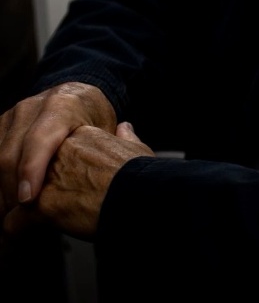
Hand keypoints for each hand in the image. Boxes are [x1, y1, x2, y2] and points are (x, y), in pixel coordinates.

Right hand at [0, 82, 116, 226]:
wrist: (78, 96)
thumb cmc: (93, 119)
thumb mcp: (103, 130)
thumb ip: (101, 154)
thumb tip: (104, 184)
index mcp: (64, 105)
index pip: (41, 138)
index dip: (32, 169)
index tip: (28, 200)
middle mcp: (34, 106)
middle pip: (12, 152)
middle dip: (12, 191)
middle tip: (18, 219)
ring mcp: (14, 114)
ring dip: (2, 189)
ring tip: (10, 214)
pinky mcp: (3, 123)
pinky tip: (5, 200)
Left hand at [2, 121, 153, 239]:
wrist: (137, 195)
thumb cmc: (139, 176)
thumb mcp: (135, 148)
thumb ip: (125, 137)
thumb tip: (124, 129)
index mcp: (80, 136)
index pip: (55, 150)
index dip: (58, 168)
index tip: (67, 179)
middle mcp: (59, 152)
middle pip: (33, 170)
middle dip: (38, 185)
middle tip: (51, 199)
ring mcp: (47, 178)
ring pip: (19, 193)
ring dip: (26, 206)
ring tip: (33, 219)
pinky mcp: (41, 206)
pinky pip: (13, 222)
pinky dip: (18, 231)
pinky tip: (25, 235)